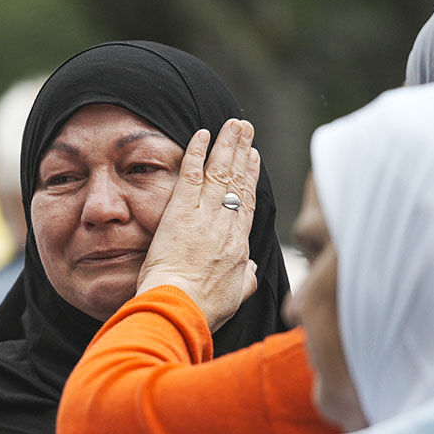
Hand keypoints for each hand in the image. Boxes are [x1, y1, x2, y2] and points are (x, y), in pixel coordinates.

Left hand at [136, 118, 261, 331]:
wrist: (180, 308)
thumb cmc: (202, 310)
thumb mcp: (233, 297)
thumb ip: (244, 279)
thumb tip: (251, 270)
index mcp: (239, 245)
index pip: (246, 204)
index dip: (250, 179)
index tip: (254, 159)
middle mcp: (226, 225)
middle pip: (237, 182)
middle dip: (243, 152)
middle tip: (246, 129)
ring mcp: (205, 216)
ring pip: (219, 172)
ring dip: (226, 145)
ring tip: (233, 124)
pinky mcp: (181, 212)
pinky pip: (190, 174)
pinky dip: (196, 152)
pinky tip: (201, 134)